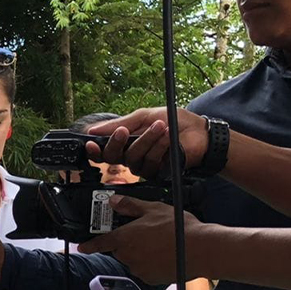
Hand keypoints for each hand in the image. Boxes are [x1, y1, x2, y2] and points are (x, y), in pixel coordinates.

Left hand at [77, 196, 206, 283]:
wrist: (202, 249)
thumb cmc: (179, 228)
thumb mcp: (153, 209)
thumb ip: (130, 206)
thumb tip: (113, 201)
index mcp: (124, 238)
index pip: (100, 243)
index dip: (89, 245)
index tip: (82, 247)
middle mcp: (127, 256)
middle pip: (119, 250)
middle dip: (128, 243)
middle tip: (146, 234)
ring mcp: (138, 269)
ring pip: (133, 260)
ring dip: (140, 253)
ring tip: (160, 243)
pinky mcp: (150, 278)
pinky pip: (145, 270)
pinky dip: (150, 264)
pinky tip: (164, 255)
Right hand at [83, 108, 207, 178]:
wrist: (199, 133)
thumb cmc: (174, 122)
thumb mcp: (144, 116)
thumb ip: (120, 123)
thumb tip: (93, 129)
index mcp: (125, 142)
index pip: (102, 151)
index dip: (94, 149)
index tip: (90, 142)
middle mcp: (131, 156)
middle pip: (112, 156)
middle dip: (117, 142)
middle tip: (124, 131)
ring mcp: (143, 166)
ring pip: (132, 159)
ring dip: (146, 140)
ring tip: (160, 126)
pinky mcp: (156, 173)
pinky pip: (149, 163)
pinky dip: (158, 148)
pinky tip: (167, 138)